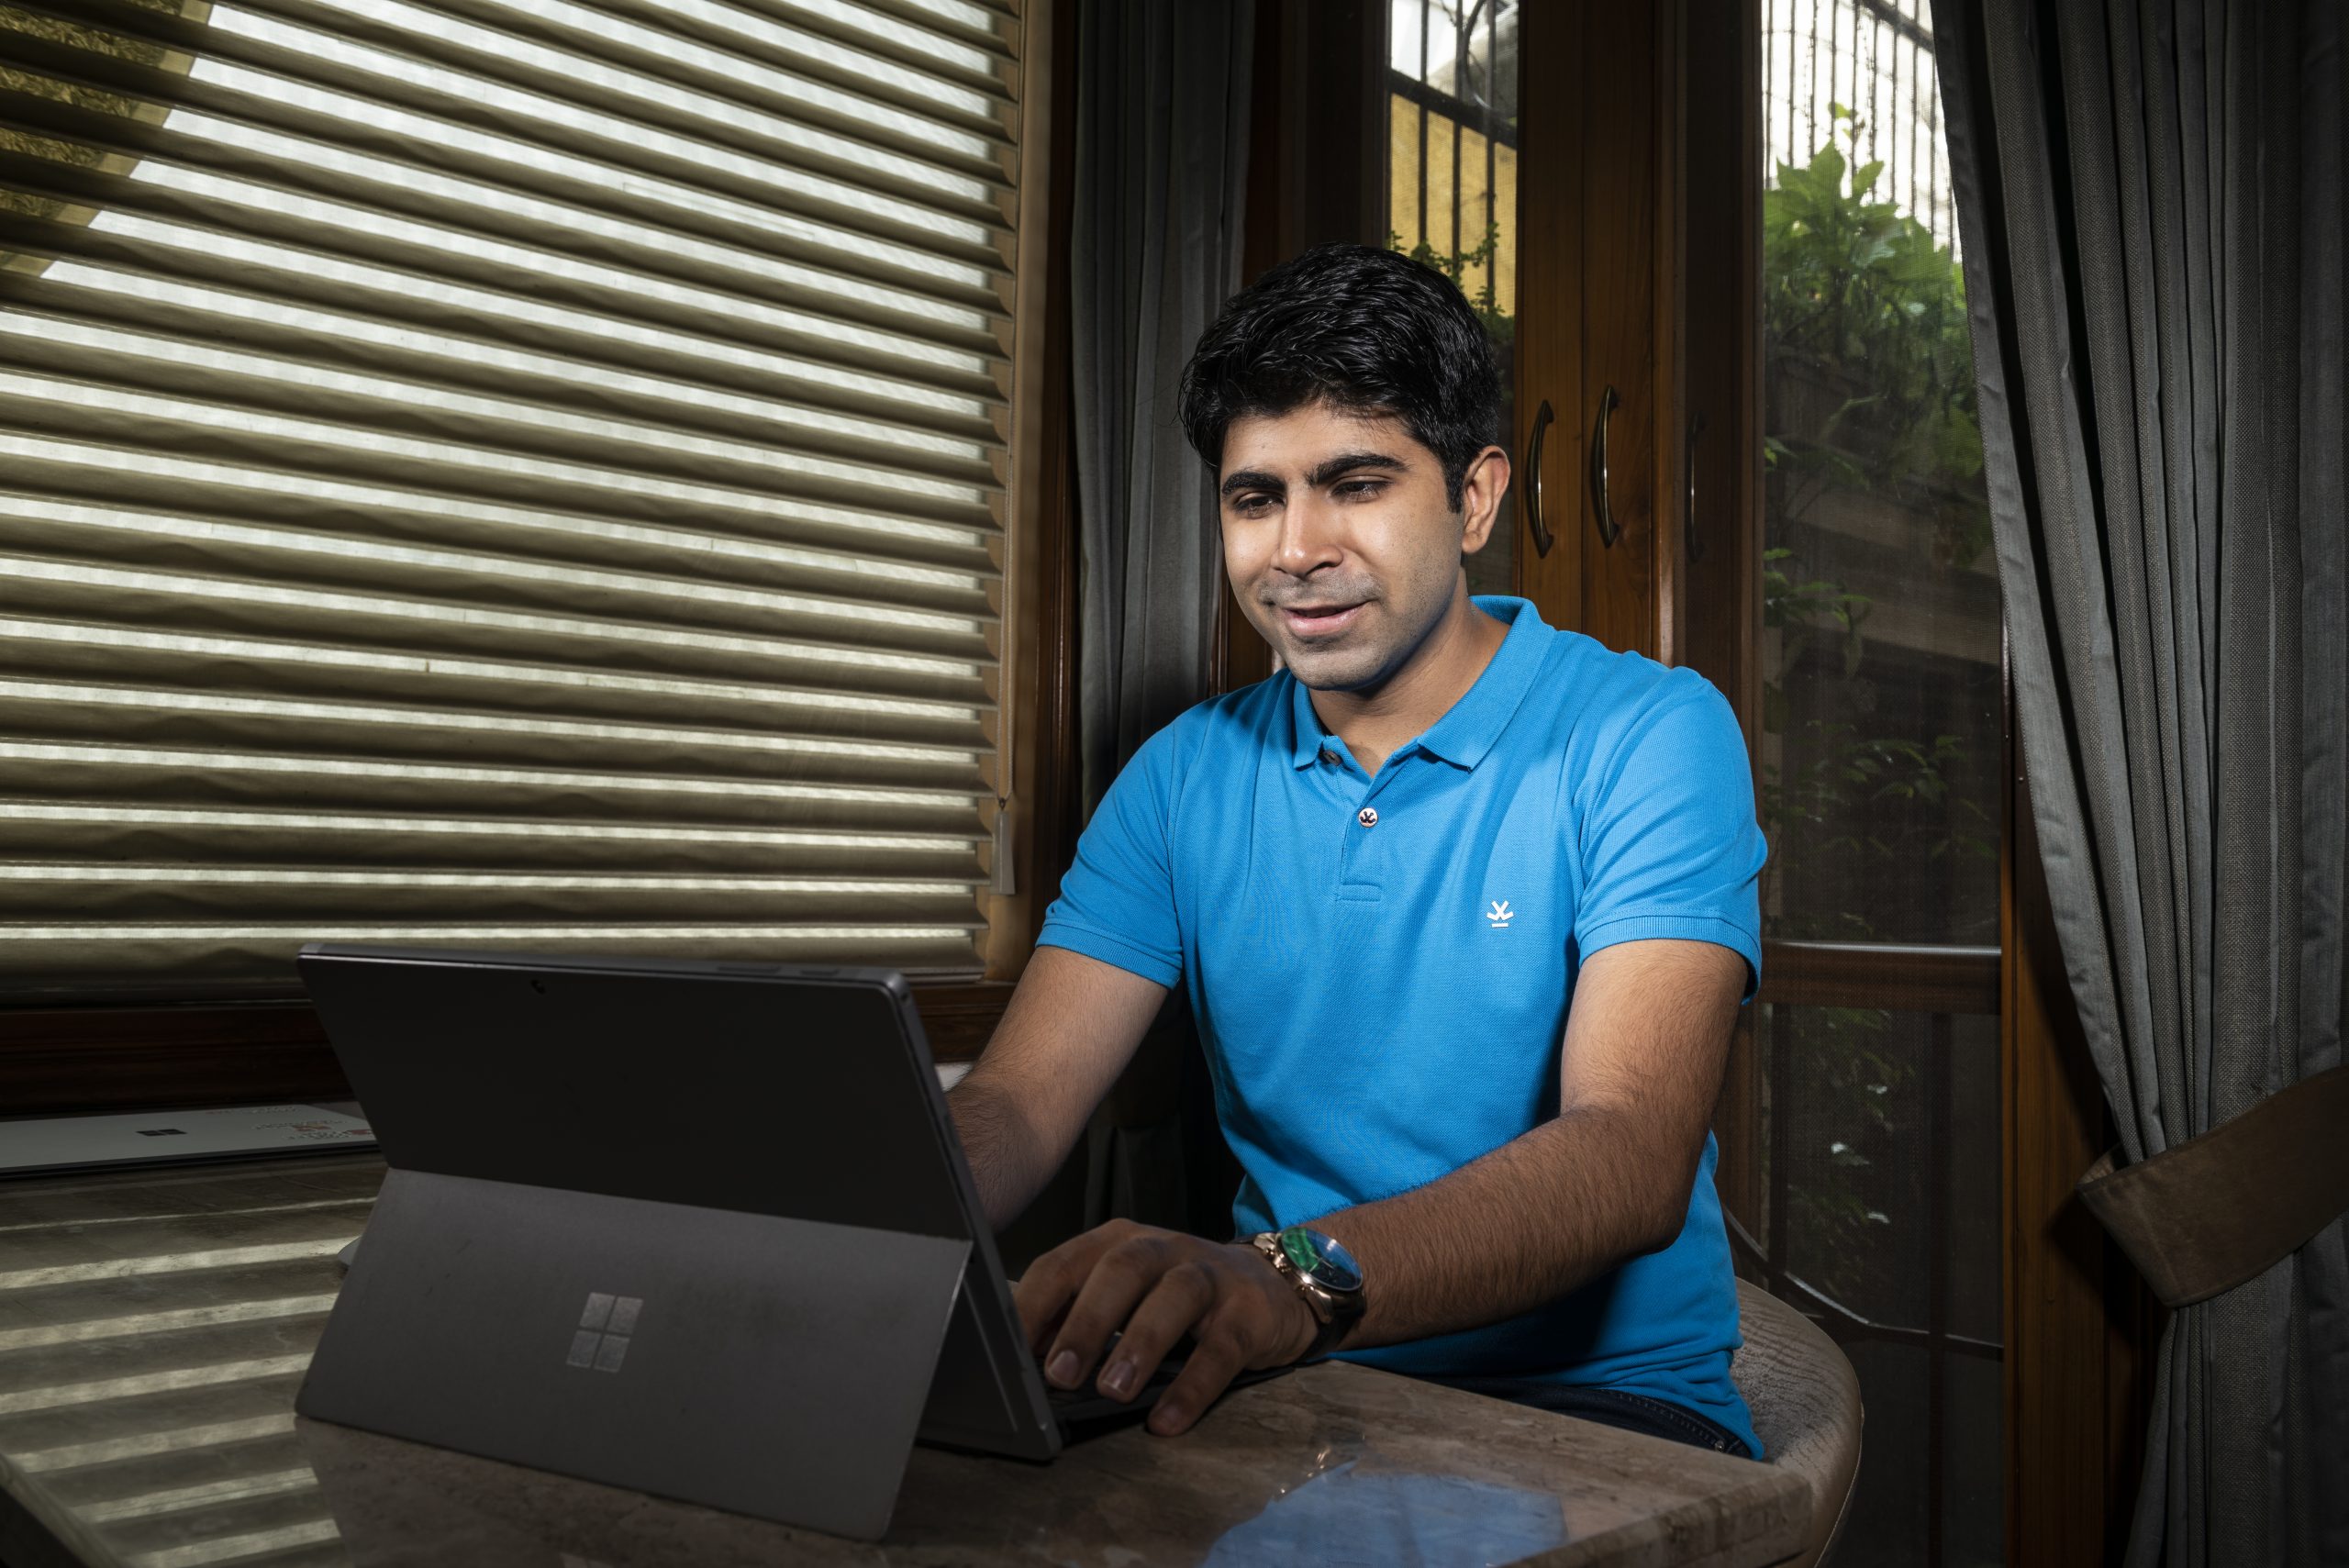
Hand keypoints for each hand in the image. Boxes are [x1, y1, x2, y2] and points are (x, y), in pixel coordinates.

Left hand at [1014, 1219, 1319, 1435]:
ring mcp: (1209, 1276)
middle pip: (1119, 1270)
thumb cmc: (1178, 1296)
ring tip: (1113, 1392)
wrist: (1275, 1284)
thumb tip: (1022, 1360)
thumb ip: (1078, 1315)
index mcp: (1118, 1242)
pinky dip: (1193, 1386)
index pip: (1065, 1263)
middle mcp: (1162, 1249)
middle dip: (1086, 1321)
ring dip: (1139, 1342)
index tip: (1007, 1352)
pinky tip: (1168, 1421)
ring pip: (1174, 1296)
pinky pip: (1221, 1349)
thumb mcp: (1126, 1293)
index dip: (1034, 1306)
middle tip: (1059, 1374)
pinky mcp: (1249, 1313)